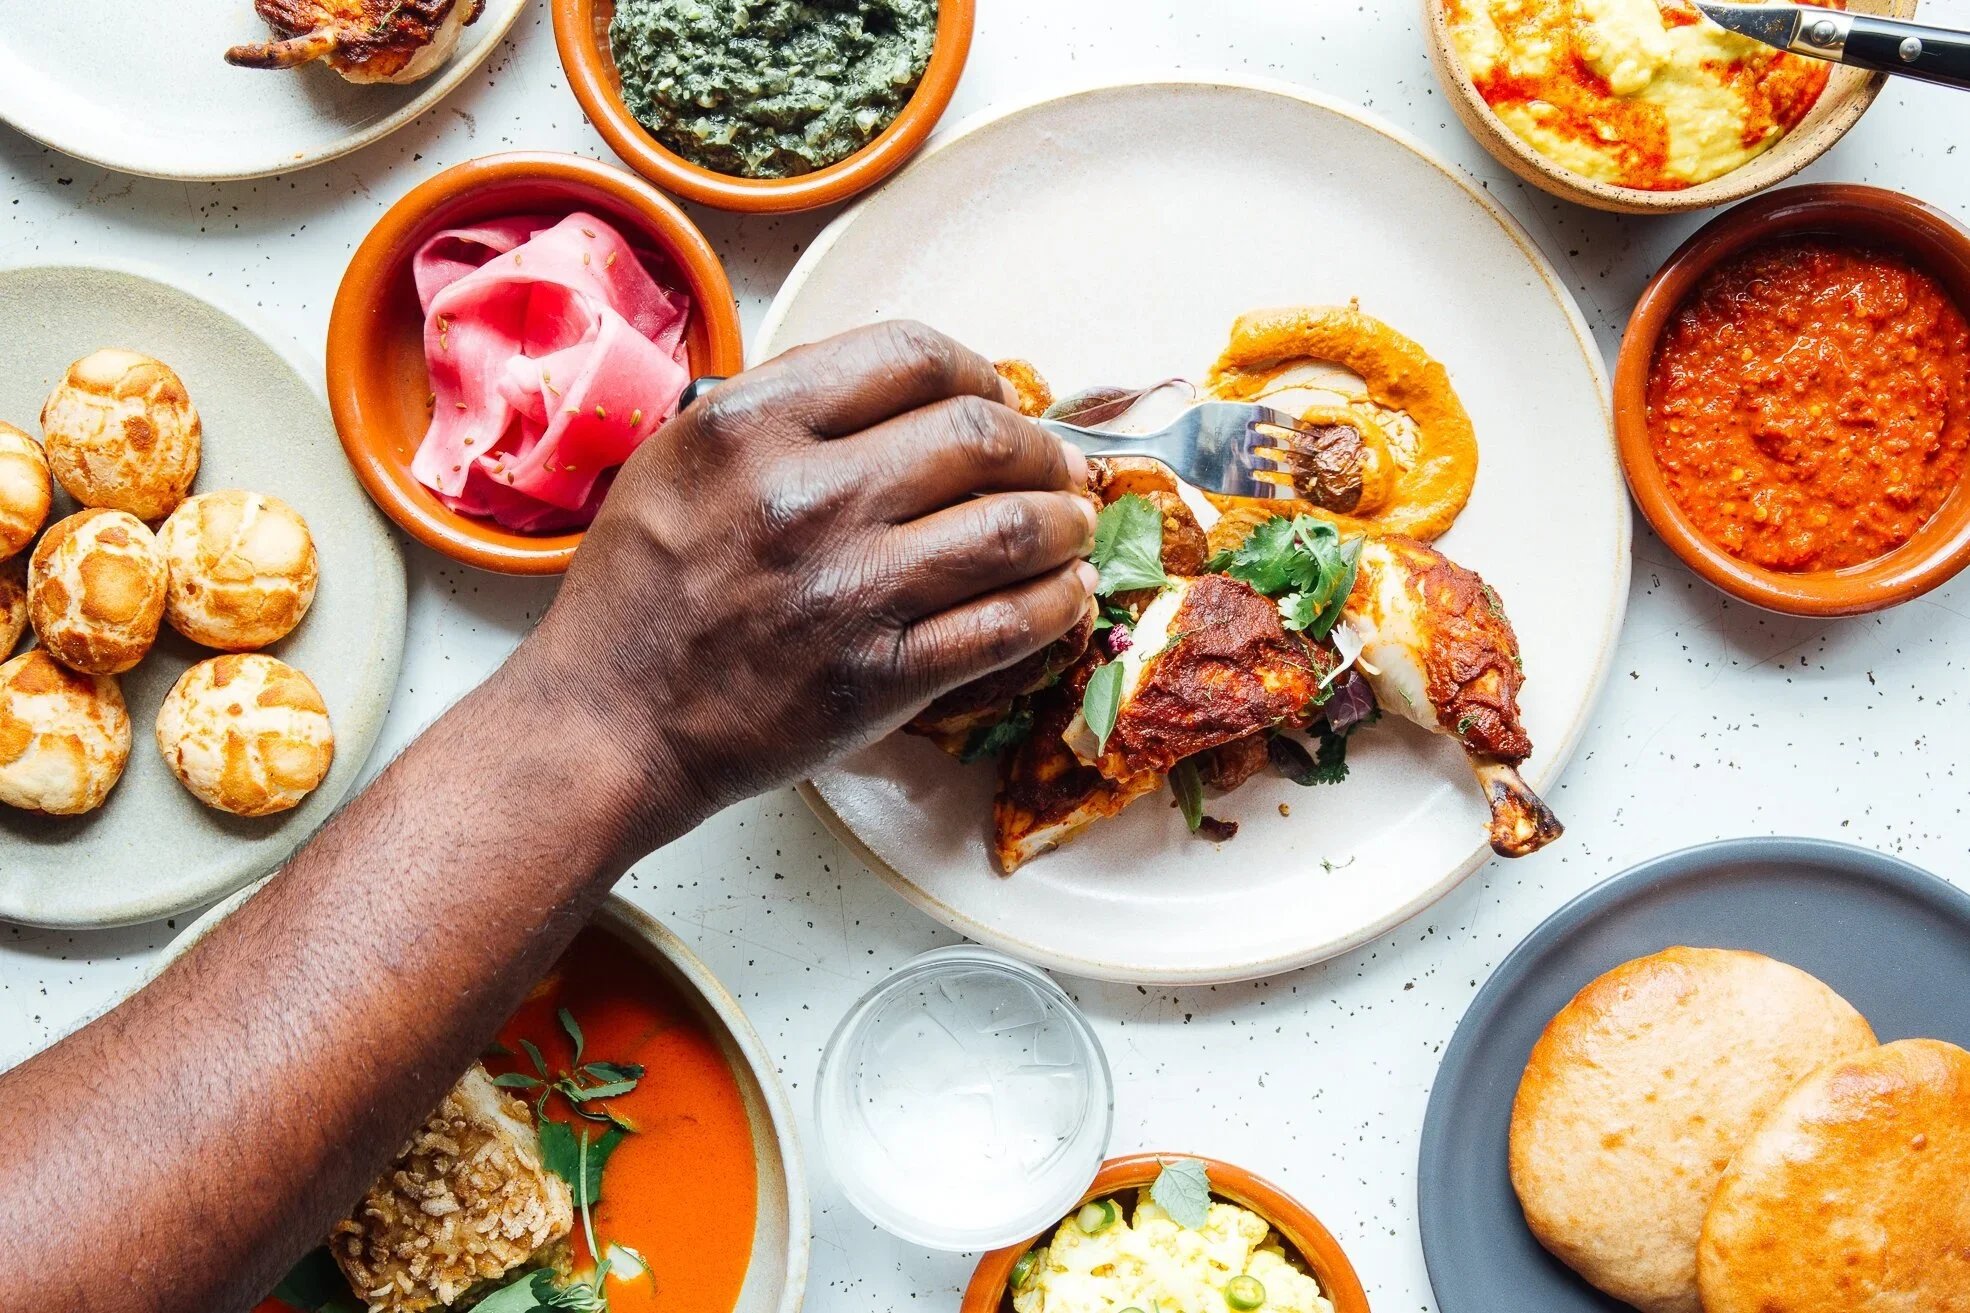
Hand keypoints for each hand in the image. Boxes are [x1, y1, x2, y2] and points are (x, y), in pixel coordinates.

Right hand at [515, 321, 1098, 843]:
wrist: (609, 723)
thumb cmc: (642, 593)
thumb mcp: (680, 459)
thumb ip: (785, 410)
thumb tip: (909, 388)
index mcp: (752, 424)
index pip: (914, 355)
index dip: (980, 372)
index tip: (995, 398)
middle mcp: (807, 496)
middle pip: (981, 434)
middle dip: (1041, 447)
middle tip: (1055, 467)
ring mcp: (850, 590)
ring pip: (1013, 527)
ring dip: (1065, 522)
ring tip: (1072, 526)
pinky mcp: (881, 677)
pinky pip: (1007, 625)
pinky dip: (1057, 604)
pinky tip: (1065, 595)